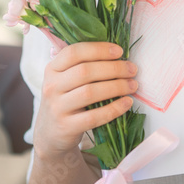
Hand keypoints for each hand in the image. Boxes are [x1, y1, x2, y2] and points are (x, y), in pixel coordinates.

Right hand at [33, 42, 137, 162]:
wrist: (51, 134)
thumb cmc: (65, 100)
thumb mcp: (65, 80)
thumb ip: (83, 65)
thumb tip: (116, 54)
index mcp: (52, 69)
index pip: (74, 52)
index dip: (98, 49)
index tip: (119, 51)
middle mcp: (52, 86)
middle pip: (85, 71)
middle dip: (113, 68)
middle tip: (132, 70)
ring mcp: (57, 107)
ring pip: (90, 92)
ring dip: (116, 87)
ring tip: (133, 85)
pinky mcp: (66, 127)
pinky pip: (94, 116)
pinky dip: (113, 109)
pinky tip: (127, 103)